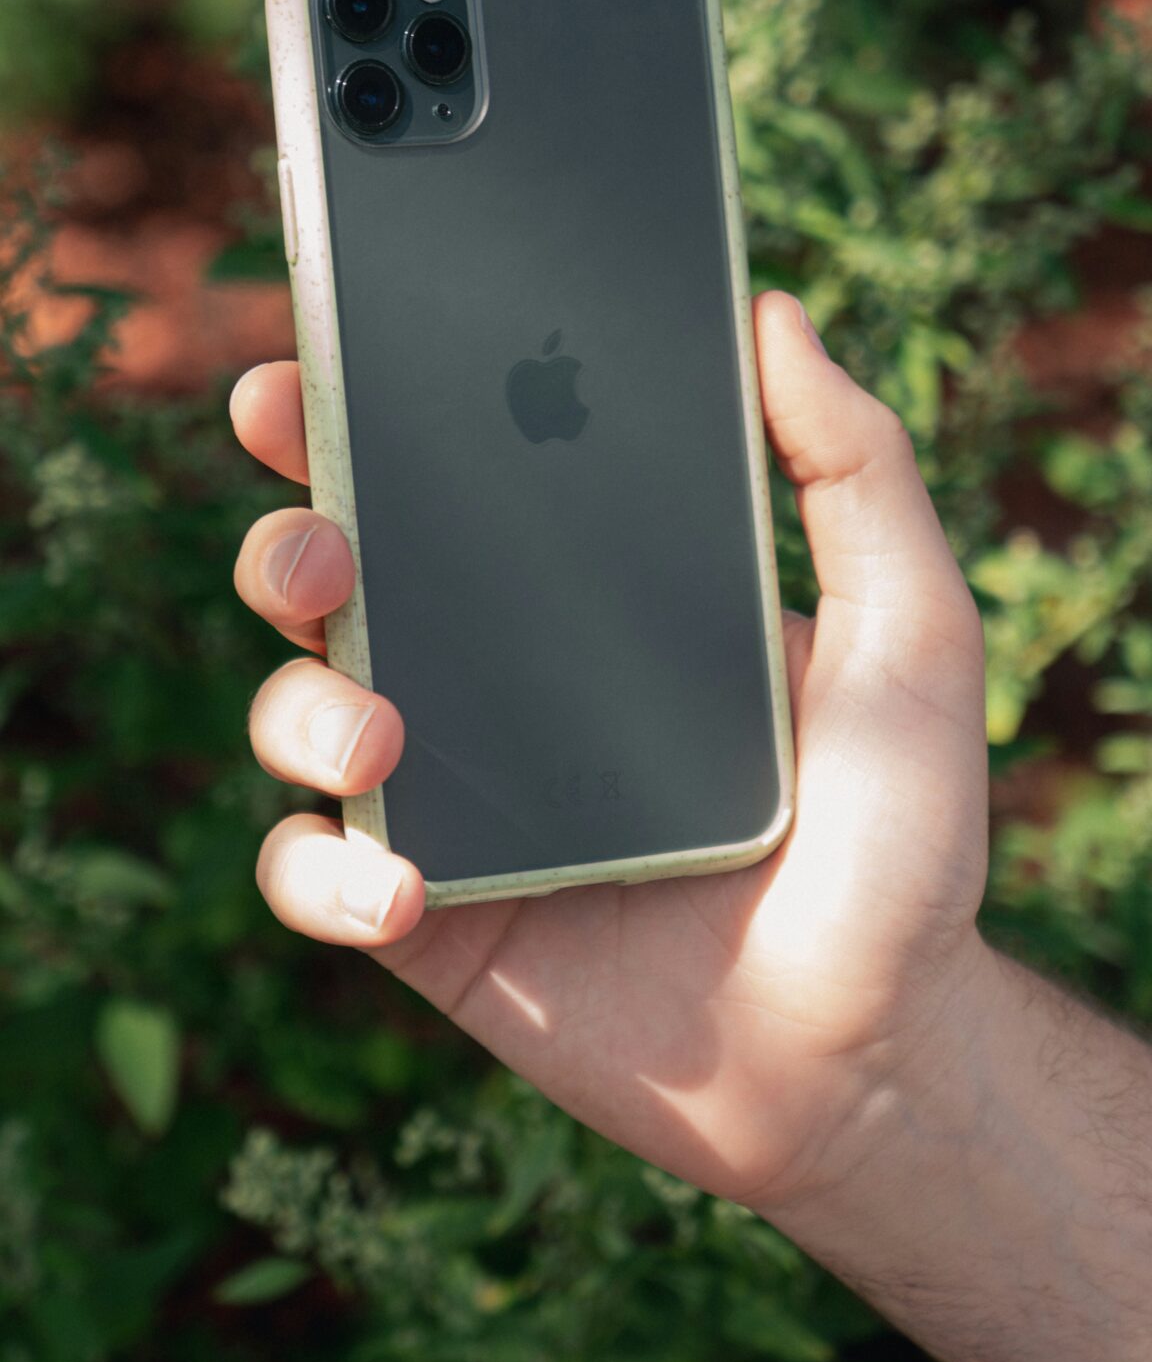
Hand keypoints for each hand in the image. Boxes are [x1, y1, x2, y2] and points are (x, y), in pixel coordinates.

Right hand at [230, 292, 989, 1214]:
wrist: (872, 1045)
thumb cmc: (900, 837)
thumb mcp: (908, 630)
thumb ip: (856, 470)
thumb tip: (774, 315)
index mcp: (581, 598)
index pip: (445, 484)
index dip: (356, 421)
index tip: (310, 376)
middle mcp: (494, 684)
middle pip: (335, 583)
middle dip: (288, 542)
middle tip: (323, 553)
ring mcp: (452, 800)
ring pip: (297, 713)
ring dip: (298, 704)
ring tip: (378, 734)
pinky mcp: (429, 918)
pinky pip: (314, 876)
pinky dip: (323, 874)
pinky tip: (401, 888)